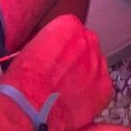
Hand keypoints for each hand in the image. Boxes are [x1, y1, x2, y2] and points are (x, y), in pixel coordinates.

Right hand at [1, 14, 111, 130]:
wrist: (31, 106)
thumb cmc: (25, 79)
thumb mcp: (29, 47)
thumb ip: (48, 42)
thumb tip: (49, 50)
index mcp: (69, 25)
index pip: (71, 30)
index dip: (60, 47)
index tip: (55, 57)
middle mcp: (88, 41)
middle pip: (86, 47)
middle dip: (75, 60)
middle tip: (60, 75)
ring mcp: (99, 64)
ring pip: (95, 67)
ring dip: (84, 76)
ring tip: (66, 91)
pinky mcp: (105, 88)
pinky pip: (102, 89)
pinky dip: (92, 96)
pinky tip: (75, 102)